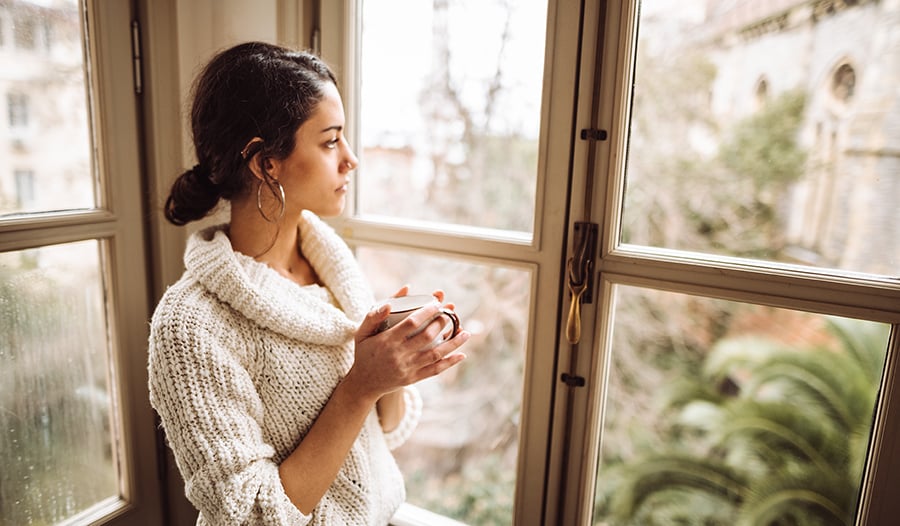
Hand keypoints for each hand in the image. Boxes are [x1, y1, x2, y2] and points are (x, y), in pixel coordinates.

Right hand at [346, 294, 468, 401]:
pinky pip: (435, 370)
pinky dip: (450, 362)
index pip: (411, 323)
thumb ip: (374, 315)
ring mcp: (408, 368)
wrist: (364, 384)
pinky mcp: (413, 378)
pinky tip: (461, 354)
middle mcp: (399, 355)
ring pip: (435, 354)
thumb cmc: (364, 353)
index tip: (437, 303)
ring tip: (466, 332)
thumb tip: (391, 303)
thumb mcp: (362, 332)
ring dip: (453, 343)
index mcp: (387, 341)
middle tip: (451, 313)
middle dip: (442, 323)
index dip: (427, 312)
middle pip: (426, 337)